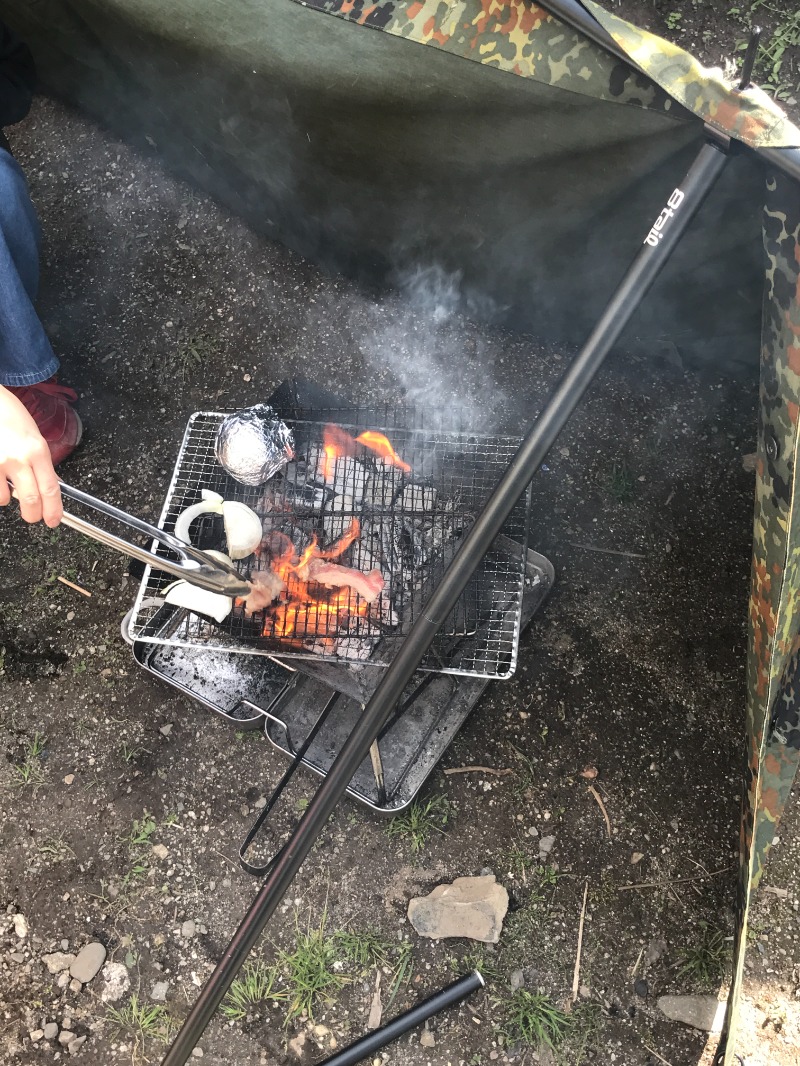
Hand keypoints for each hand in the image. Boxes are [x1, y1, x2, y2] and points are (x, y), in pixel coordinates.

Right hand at [0, 384, 61, 525]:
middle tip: (33, 517)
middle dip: (33, 515)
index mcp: (38, 451)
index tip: (53, 520)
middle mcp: (19, 458)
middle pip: (31, 500)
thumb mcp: (34, 437)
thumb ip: (42, 462)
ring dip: (7, 498)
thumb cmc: (10, 416)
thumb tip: (51, 486)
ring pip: (4, 499)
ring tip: (7, 483)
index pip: (51, 489)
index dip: (53, 510)